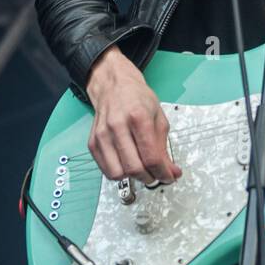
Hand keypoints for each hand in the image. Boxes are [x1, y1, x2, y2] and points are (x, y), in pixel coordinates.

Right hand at [85, 46, 182, 184]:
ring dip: (133, 178)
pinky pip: (106, 170)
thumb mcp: (159, 117)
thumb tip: (171, 171)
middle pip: (134, 167)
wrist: (114, 86)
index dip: (163, 172)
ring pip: (118, 173)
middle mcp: (117, 126)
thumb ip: (164, 146)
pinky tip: (128, 165)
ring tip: (142, 170)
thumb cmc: (137, 99)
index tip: (170, 176)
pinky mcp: (93, 142)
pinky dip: (119, 173)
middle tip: (157, 175)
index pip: (151, 156)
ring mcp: (103, 135)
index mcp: (138, 117)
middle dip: (150, 178)